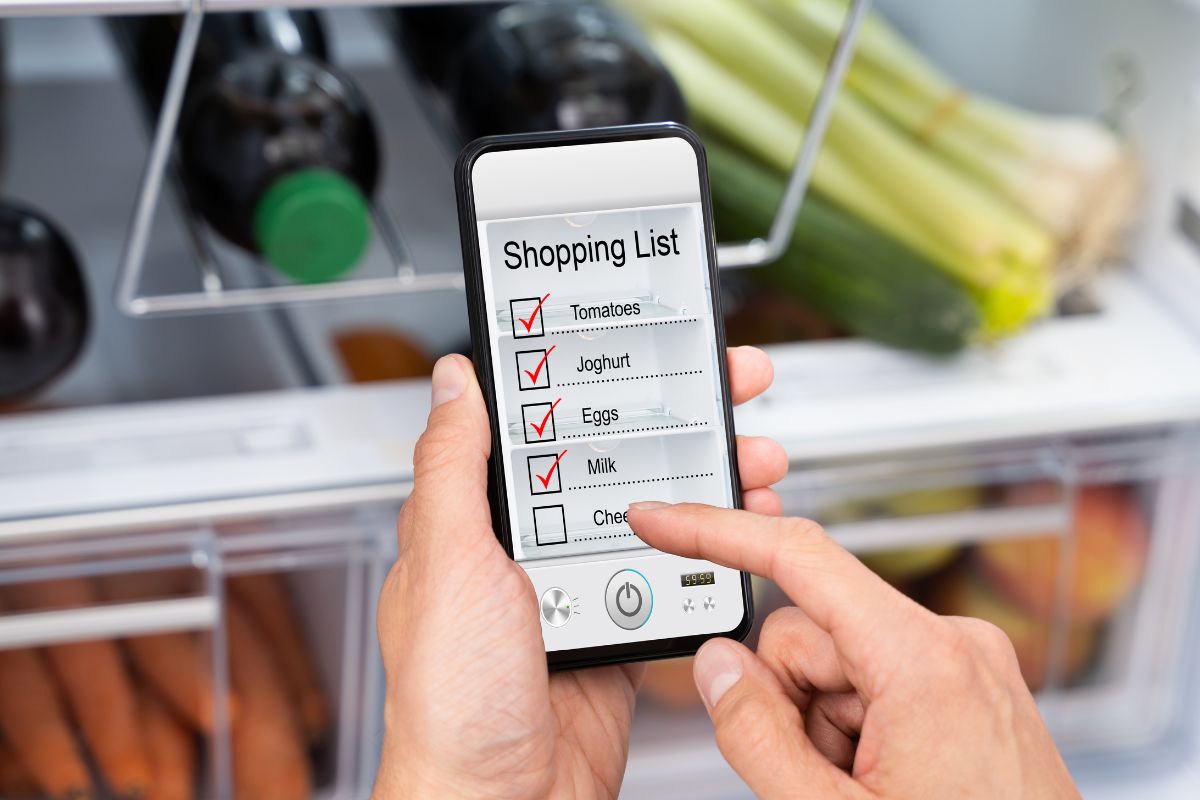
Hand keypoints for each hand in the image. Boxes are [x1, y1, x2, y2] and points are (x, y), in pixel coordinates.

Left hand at [374, 347, 784, 798]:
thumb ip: (454, 469)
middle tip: (729, 387)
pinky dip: (711, 554)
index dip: (596, 379)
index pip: (543, 427)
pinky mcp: (615, 630)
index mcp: (478, 522)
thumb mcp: (449, 562)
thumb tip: (453, 382)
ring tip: (754, 457)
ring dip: (708, 484)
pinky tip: (738, 533)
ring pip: (653, 516)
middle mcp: (527, 549)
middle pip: (613, 462)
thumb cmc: (451, 699)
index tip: (641, 346)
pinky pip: (671, 579)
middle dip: (677, 421)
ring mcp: (576, 590)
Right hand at [627, 504, 1079, 798]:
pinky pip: (876, 686)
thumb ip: (755, 734)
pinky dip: (856, 733)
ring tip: (856, 791)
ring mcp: (967, 670)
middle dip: (788, 700)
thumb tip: (717, 666)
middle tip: (814, 778)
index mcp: (925, 661)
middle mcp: (954, 647)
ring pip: (838, 665)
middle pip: (809, 631)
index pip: (799, 560)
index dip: (715, 533)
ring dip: (822, 726)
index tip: (662, 520)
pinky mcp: (969, 694)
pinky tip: (880, 786)